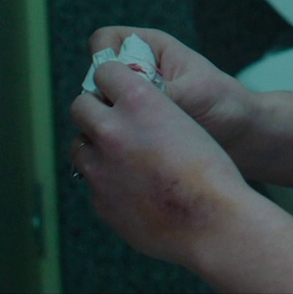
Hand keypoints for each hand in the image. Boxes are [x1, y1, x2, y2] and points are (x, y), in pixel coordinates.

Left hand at [69, 61, 266, 266]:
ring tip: (122, 157)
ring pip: (79, 145)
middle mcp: (112, 130)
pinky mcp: (99, 200)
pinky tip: (134, 186)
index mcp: (139, 101)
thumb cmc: (210, 171)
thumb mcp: (184, 121)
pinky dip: (107, 180)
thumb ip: (148, 111)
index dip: (113, 79)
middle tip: (114, 121)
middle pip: (81, 106)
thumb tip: (124, 109)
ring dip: (95, 146)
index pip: (105, 71)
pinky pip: (93, 181)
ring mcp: (100, 168)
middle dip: (95, 110)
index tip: (118, 87)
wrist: (212, 222)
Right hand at [89, 26, 253, 148]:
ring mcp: (134, 100)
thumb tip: (127, 101)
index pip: (105, 41)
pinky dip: (115, 138)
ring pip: (99, 104)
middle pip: (95, 76)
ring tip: (134, 137)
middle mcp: (138, 71)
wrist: (242, 137)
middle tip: (127, 117)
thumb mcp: (195, 93)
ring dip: (110, 120)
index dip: (104, 60)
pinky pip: (109, 128)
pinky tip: (132, 151)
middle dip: (104, 96)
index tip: (119, 84)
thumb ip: (161, 92)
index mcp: (152, 48)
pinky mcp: (135, 125)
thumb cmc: (226, 103)